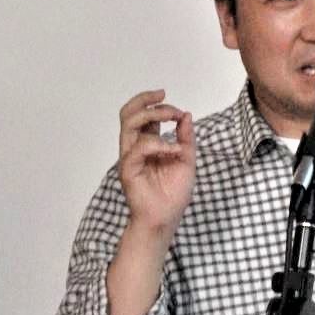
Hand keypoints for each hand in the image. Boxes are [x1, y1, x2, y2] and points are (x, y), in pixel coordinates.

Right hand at [117, 89, 194, 236]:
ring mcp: (129, 157)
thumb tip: (186, 115)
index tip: (178, 110)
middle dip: (145, 100)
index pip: (143, 116)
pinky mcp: (128, 168)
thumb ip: (186, 138)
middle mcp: (134, 148)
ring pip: (129, 123)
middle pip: (128, 113)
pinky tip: (174, 151)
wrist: (166, 217)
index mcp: (146, 144)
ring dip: (152, 115)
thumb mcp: (187, 160)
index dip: (158, 107)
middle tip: (164, 96)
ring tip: (172, 116)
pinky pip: (139, 147)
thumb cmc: (173, 193)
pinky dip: (159, 144)